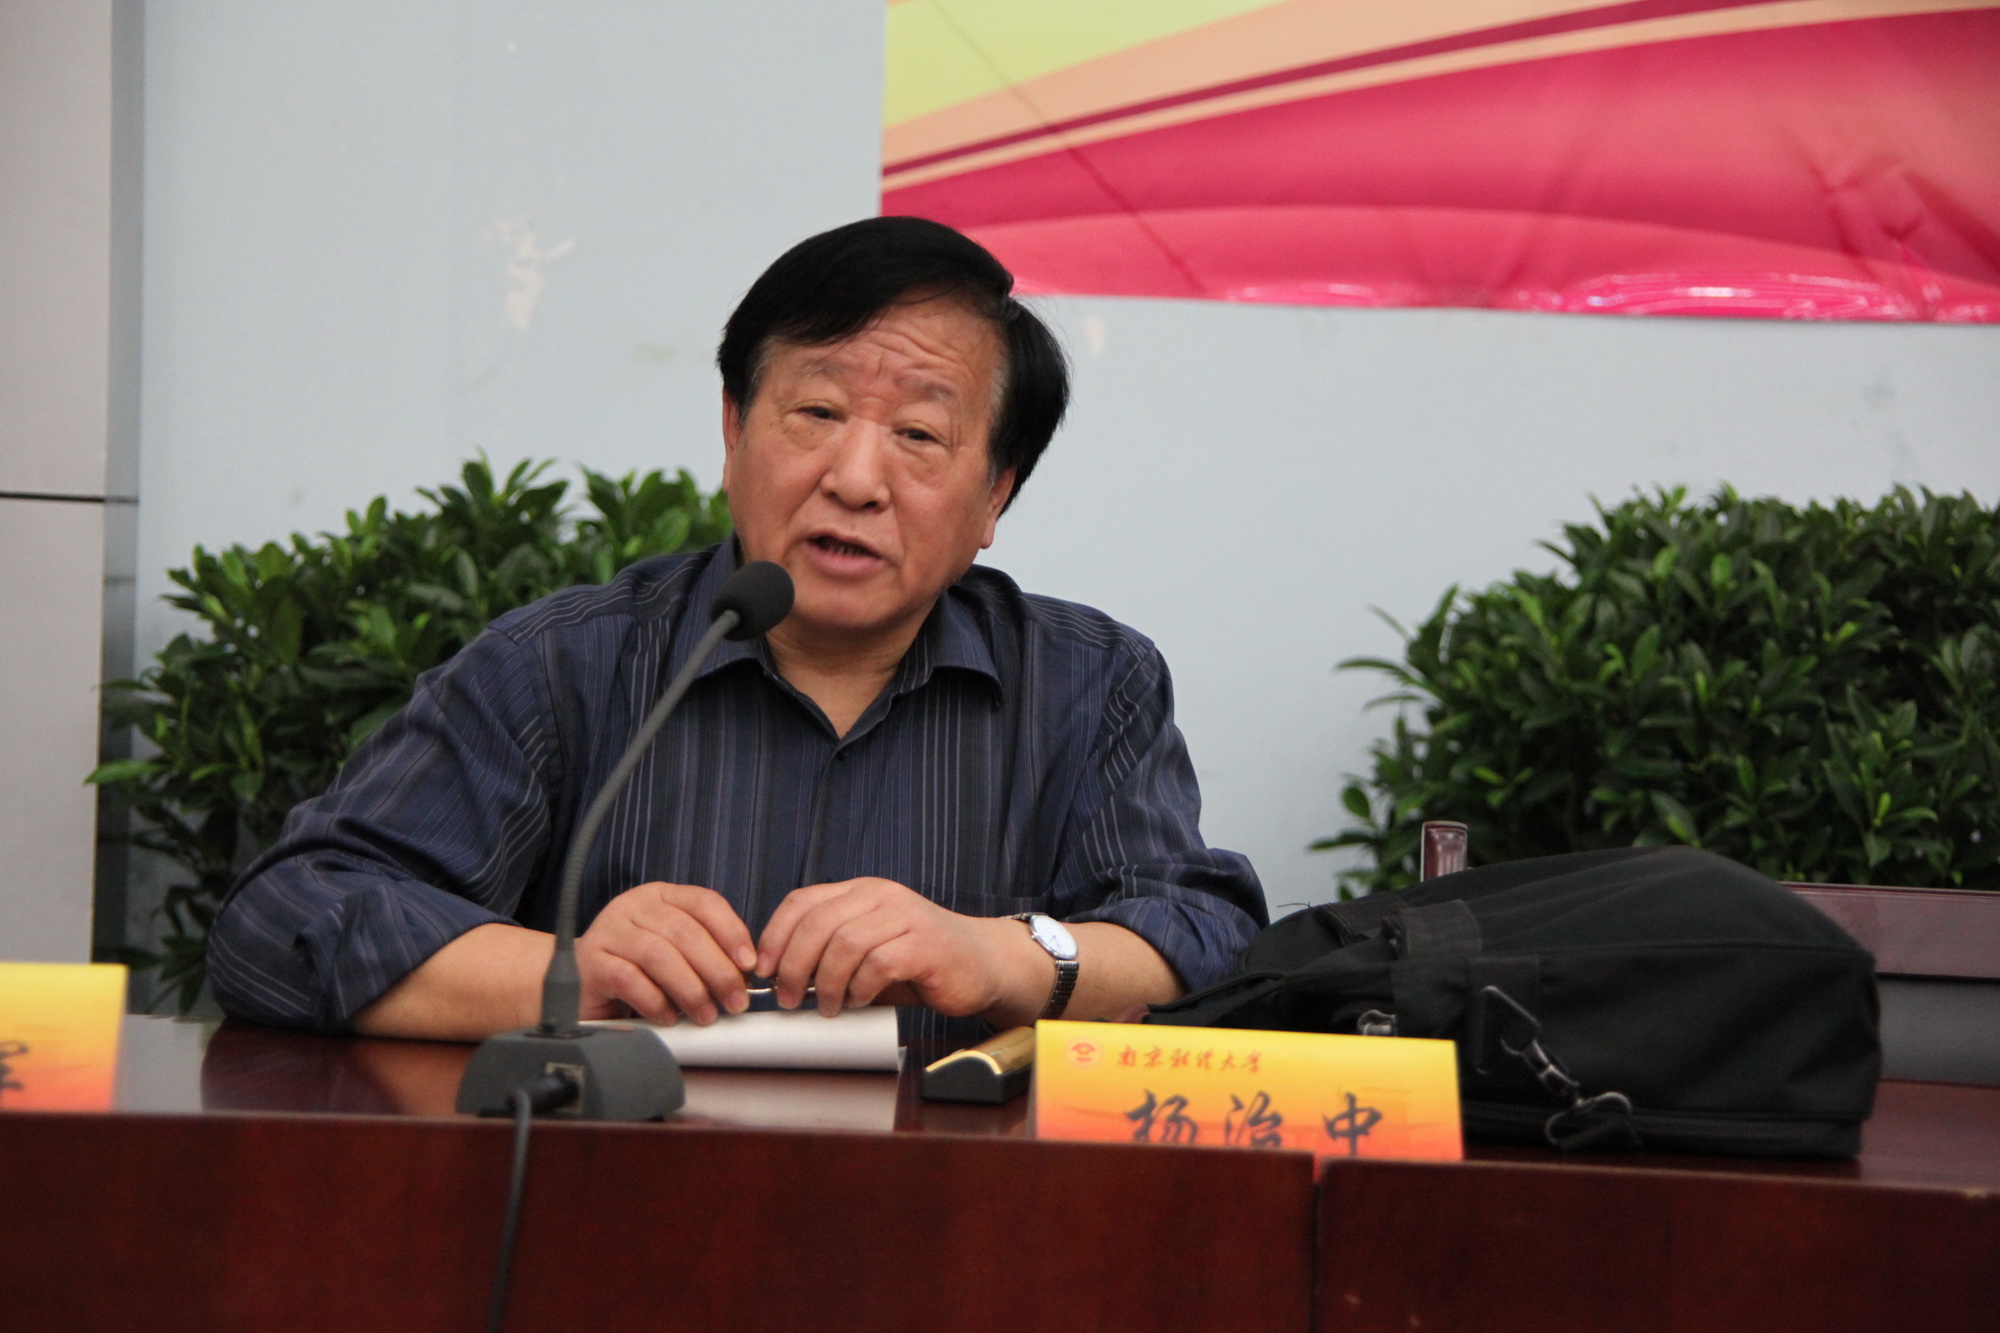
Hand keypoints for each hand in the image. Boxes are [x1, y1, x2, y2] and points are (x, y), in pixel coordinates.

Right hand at [576, 882, 756, 1024]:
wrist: (576, 981)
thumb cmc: (635, 968)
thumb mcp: (674, 951)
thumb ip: (704, 953)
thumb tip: (742, 976)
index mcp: (661, 896)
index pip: (705, 903)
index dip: (732, 932)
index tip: (750, 965)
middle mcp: (634, 906)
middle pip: (685, 932)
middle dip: (717, 970)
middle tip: (734, 1001)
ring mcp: (609, 931)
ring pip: (659, 955)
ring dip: (690, 989)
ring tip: (706, 1014)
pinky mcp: (590, 963)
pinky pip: (629, 980)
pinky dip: (655, 1001)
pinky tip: (668, 1017)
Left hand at [756, 878, 1045, 1019]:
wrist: (983, 964)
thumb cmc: (920, 963)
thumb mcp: (869, 950)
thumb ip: (832, 954)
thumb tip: (782, 981)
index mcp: (861, 892)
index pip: (802, 901)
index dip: (775, 936)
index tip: (764, 971)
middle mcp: (881, 896)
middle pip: (818, 923)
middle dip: (795, 965)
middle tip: (789, 999)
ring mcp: (905, 917)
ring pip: (845, 943)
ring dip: (827, 982)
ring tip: (828, 1007)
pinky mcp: (926, 945)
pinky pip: (879, 964)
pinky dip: (861, 988)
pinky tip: (861, 1002)